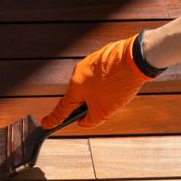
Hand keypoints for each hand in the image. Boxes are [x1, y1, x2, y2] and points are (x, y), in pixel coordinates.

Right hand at [41, 33, 155, 128]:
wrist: (136, 58)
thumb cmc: (118, 85)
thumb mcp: (103, 111)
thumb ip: (90, 121)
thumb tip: (83, 122)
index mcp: (75, 88)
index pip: (62, 109)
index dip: (54, 119)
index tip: (45, 124)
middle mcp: (78, 73)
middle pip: (79, 96)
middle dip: (89, 105)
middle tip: (104, 108)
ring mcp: (89, 63)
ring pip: (91, 85)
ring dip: (101, 93)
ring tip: (117, 92)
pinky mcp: (101, 56)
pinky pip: (100, 74)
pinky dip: (108, 82)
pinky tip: (120, 83)